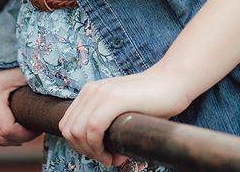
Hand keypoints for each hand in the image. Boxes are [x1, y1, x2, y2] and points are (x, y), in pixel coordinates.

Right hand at [0, 67, 41, 145]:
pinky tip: (15, 130)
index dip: (26, 135)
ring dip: (11, 138)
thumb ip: (39, 86)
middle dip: (20, 138)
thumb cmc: (12, 64)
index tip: (38, 126)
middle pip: (0, 138)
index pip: (7, 131)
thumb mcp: (25, 73)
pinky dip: (1, 136)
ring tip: (26, 127)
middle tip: (35, 127)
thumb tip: (60, 100)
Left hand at [58, 63, 191, 165]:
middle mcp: (91, 90)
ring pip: (78, 132)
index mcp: (90, 91)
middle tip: (108, 157)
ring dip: (93, 152)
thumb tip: (98, 150)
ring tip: (114, 156)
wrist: (172, 82)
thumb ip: (105, 123)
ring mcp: (102, 92)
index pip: (67, 125)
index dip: (80, 146)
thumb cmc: (151, 101)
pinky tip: (116, 154)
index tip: (101, 153)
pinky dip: (100, 148)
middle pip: (69, 131)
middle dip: (85, 152)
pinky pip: (92, 129)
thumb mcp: (120, 110)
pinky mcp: (115, 99)